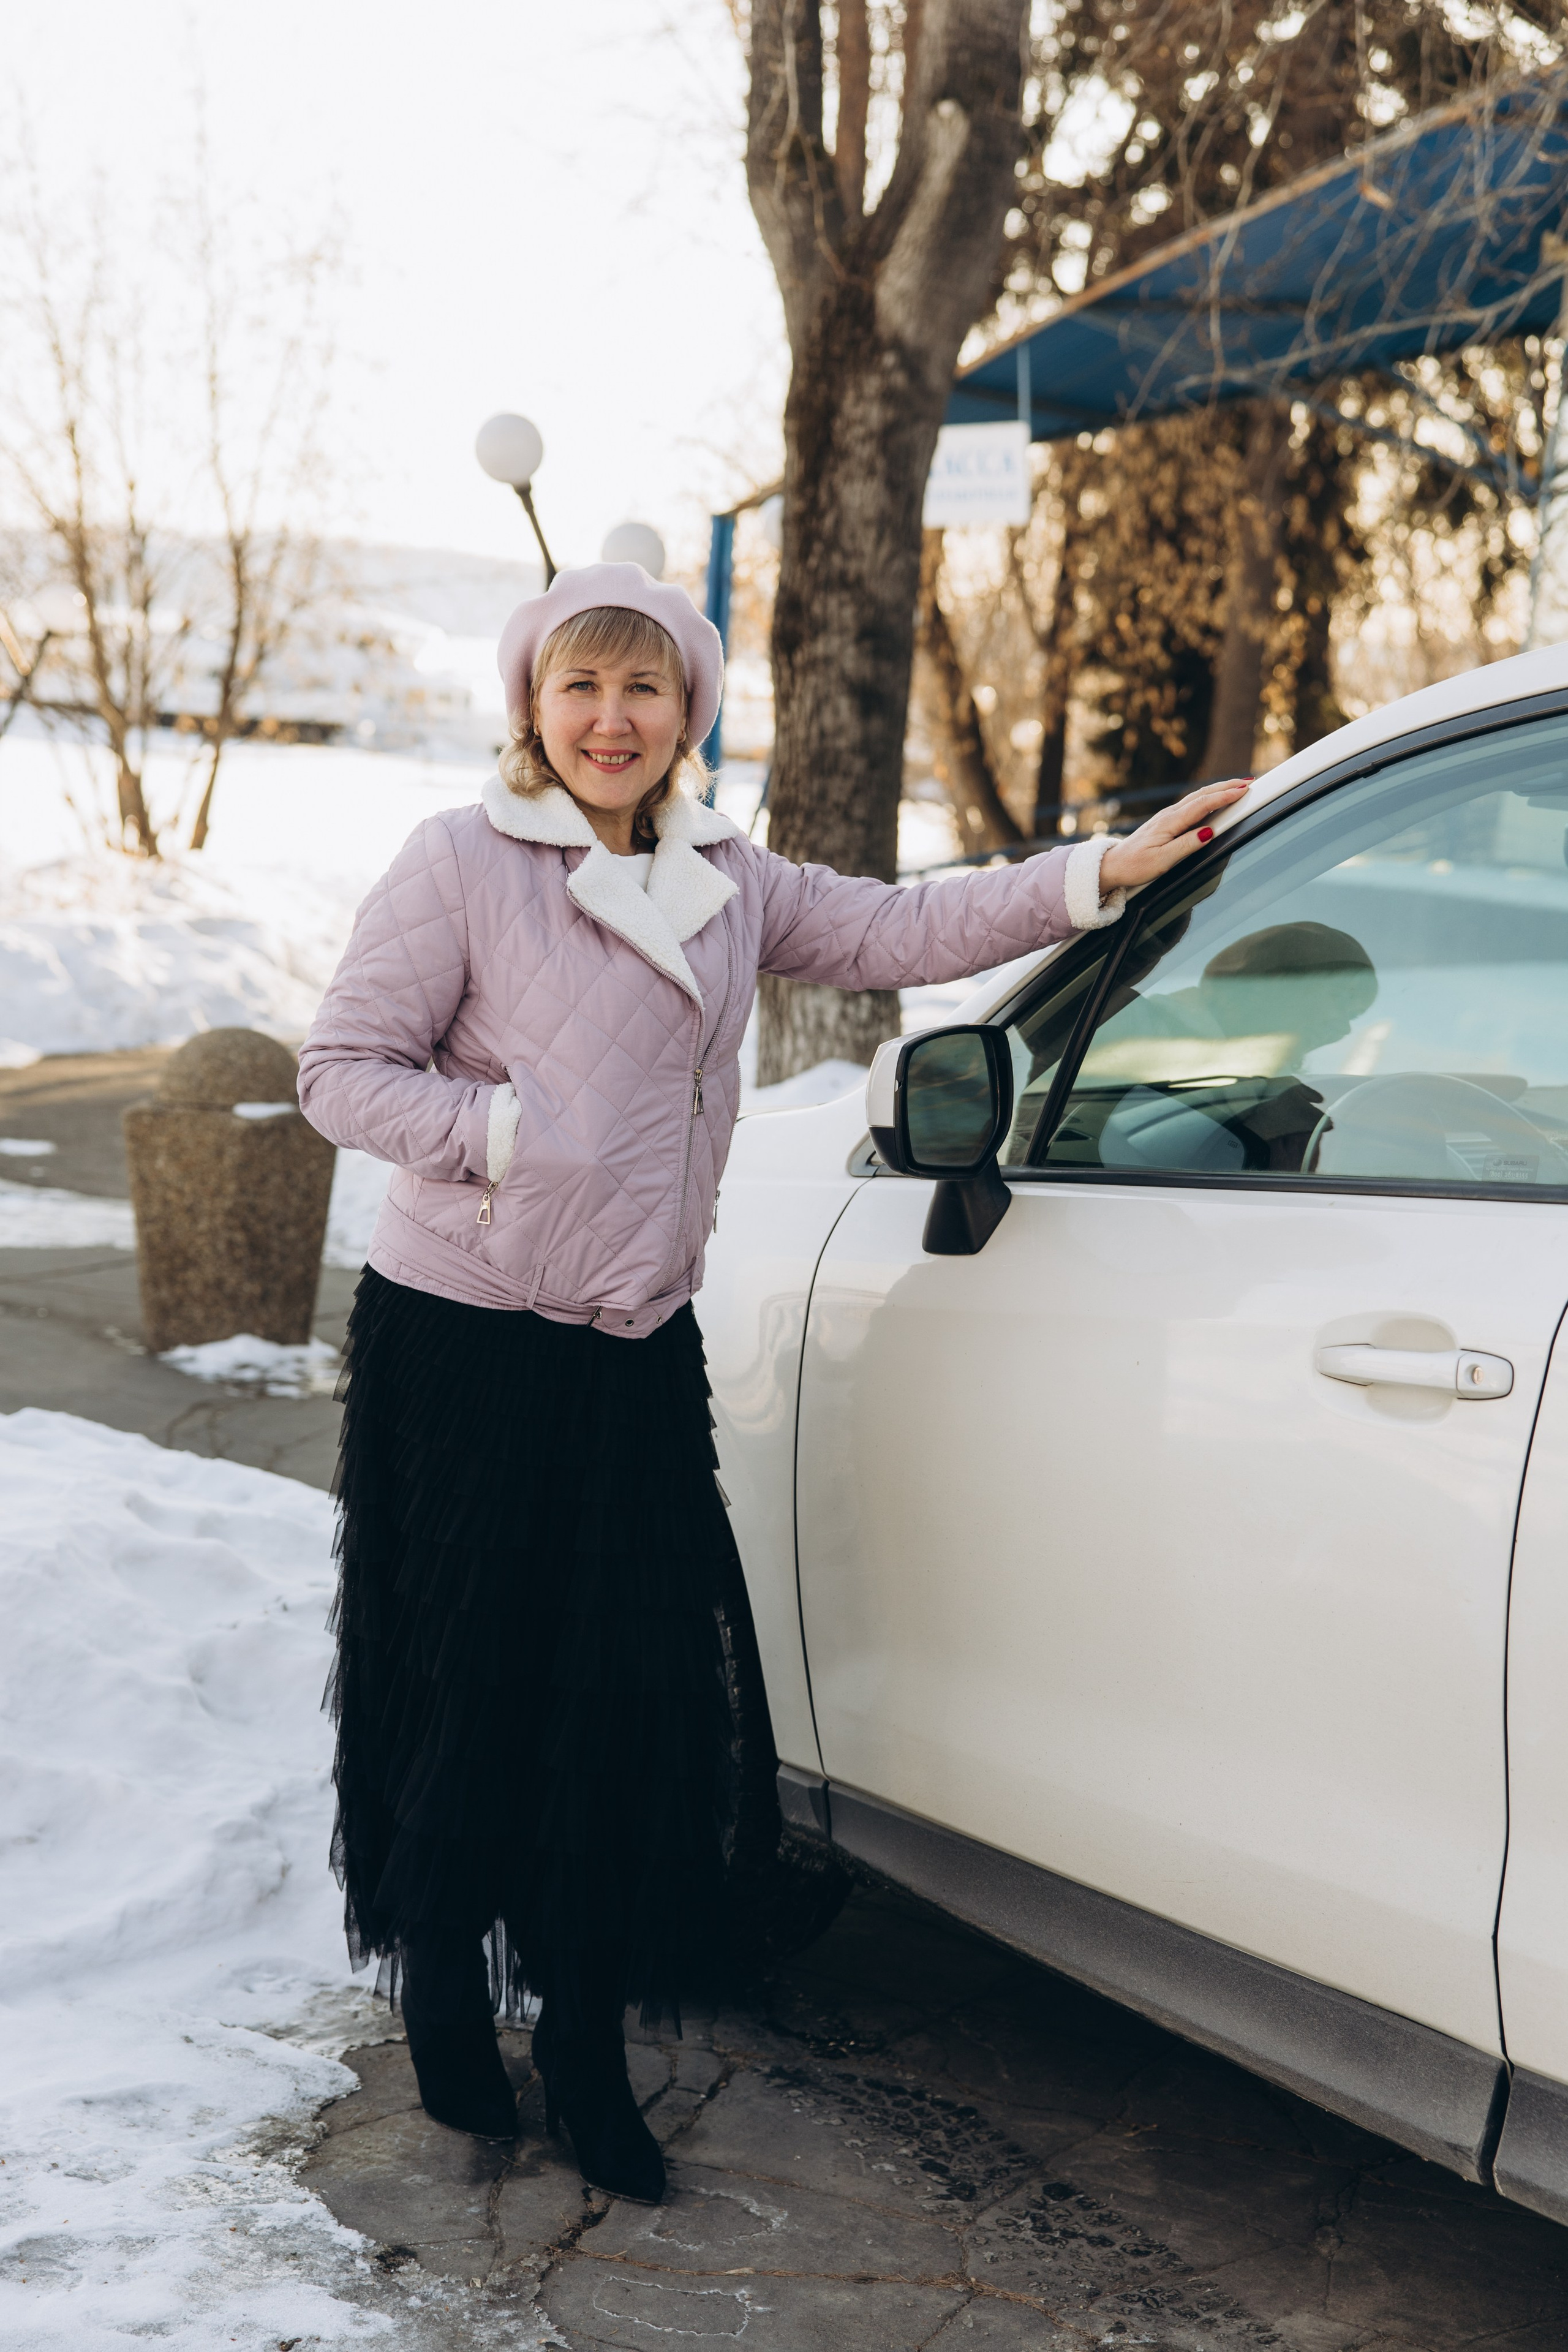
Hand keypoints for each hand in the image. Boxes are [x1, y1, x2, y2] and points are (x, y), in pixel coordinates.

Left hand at [1096, 780, 1251, 897]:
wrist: (1114, 865)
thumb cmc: (1136, 865)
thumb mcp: (1162, 860)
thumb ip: (1187, 845)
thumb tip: (1209, 832)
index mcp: (1170, 822)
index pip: (1202, 804)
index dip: (1224, 796)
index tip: (1243, 790)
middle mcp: (1169, 814)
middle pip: (1202, 795)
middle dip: (1226, 787)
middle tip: (1248, 782)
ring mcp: (1168, 816)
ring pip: (1197, 797)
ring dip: (1219, 789)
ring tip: (1238, 785)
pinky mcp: (1167, 821)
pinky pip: (1192, 804)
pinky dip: (1208, 797)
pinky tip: (1215, 798)